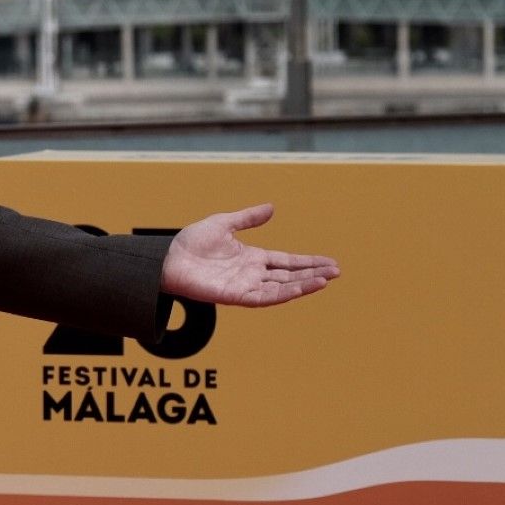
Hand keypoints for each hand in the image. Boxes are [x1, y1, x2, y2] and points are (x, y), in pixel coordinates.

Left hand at [160, 203, 337, 306]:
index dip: (308, 262)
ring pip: (282, 288)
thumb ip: (248, 218)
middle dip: (313, 274)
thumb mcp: (224, 223)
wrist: (167, 258)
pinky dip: (284, 293)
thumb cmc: (191, 243)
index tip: (330, 262)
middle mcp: (252, 274)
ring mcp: (246, 286)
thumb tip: (272, 207)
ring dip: (304, 285)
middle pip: (290, 276)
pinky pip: (265, 297)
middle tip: (337, 272)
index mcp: (252, 258)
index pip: (287, 261)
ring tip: (326, 279)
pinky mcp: (236, 296)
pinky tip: (300, 287)